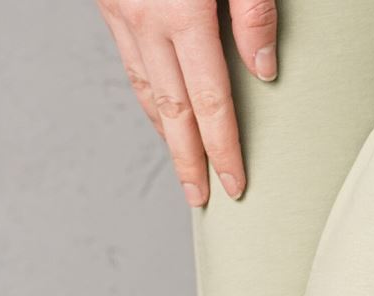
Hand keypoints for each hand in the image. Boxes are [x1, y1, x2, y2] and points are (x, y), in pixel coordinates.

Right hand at [96, 0, 278, 207]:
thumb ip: (253, 11)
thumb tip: (263, 69)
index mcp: (181, 9)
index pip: (209, 99)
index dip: (222, 148)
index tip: (234, 183)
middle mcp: (146, 18)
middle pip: (172, 110)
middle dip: (188, 162)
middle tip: (200, 198)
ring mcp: (122, 11)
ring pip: (146, 89)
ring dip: (166, 133)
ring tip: (183, 162)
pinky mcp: (110, 1)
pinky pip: (130, 61)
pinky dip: (147, 94)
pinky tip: (159, 109)